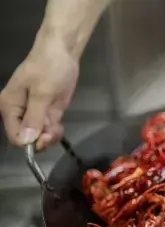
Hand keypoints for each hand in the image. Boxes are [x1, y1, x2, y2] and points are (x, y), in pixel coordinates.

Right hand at [0, 34, 78, 150]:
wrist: (62, 53)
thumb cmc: (48, 68)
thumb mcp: (42, 92)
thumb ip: (34, 117)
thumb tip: (26, 140)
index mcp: (9, 107)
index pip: (14, 136)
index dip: (29, 142)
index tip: (44, 137)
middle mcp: (19, 113)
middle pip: (27, 139)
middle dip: (41, 140)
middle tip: (54, 129)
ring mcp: (34, 114)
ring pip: (39, 137)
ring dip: (50, 137)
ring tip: (58, 126)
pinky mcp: (48, 113)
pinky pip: (49, 130)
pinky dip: (55, 132)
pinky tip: (60, 125)